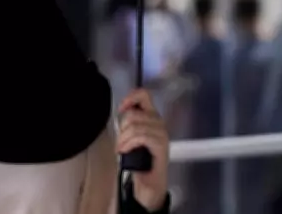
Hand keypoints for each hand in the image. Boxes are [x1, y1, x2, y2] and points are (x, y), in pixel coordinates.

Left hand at [117, 89, 168, 211]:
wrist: (149, 186)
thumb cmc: (139, 161)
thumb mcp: (132, 138)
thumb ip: (129, 123)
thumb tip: (121, 111)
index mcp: (152, 118)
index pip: (144, 95)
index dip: (130, 98)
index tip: (121, 109)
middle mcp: (159, 123)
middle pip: (134, 114)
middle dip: (121, 128)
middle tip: (119, 142)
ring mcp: (162, 134)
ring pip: (135, 126)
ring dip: (123, 138)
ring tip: (120, 149)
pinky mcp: (161, 146)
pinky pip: (141, 137)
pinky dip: (128, 144)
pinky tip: (124, 151)